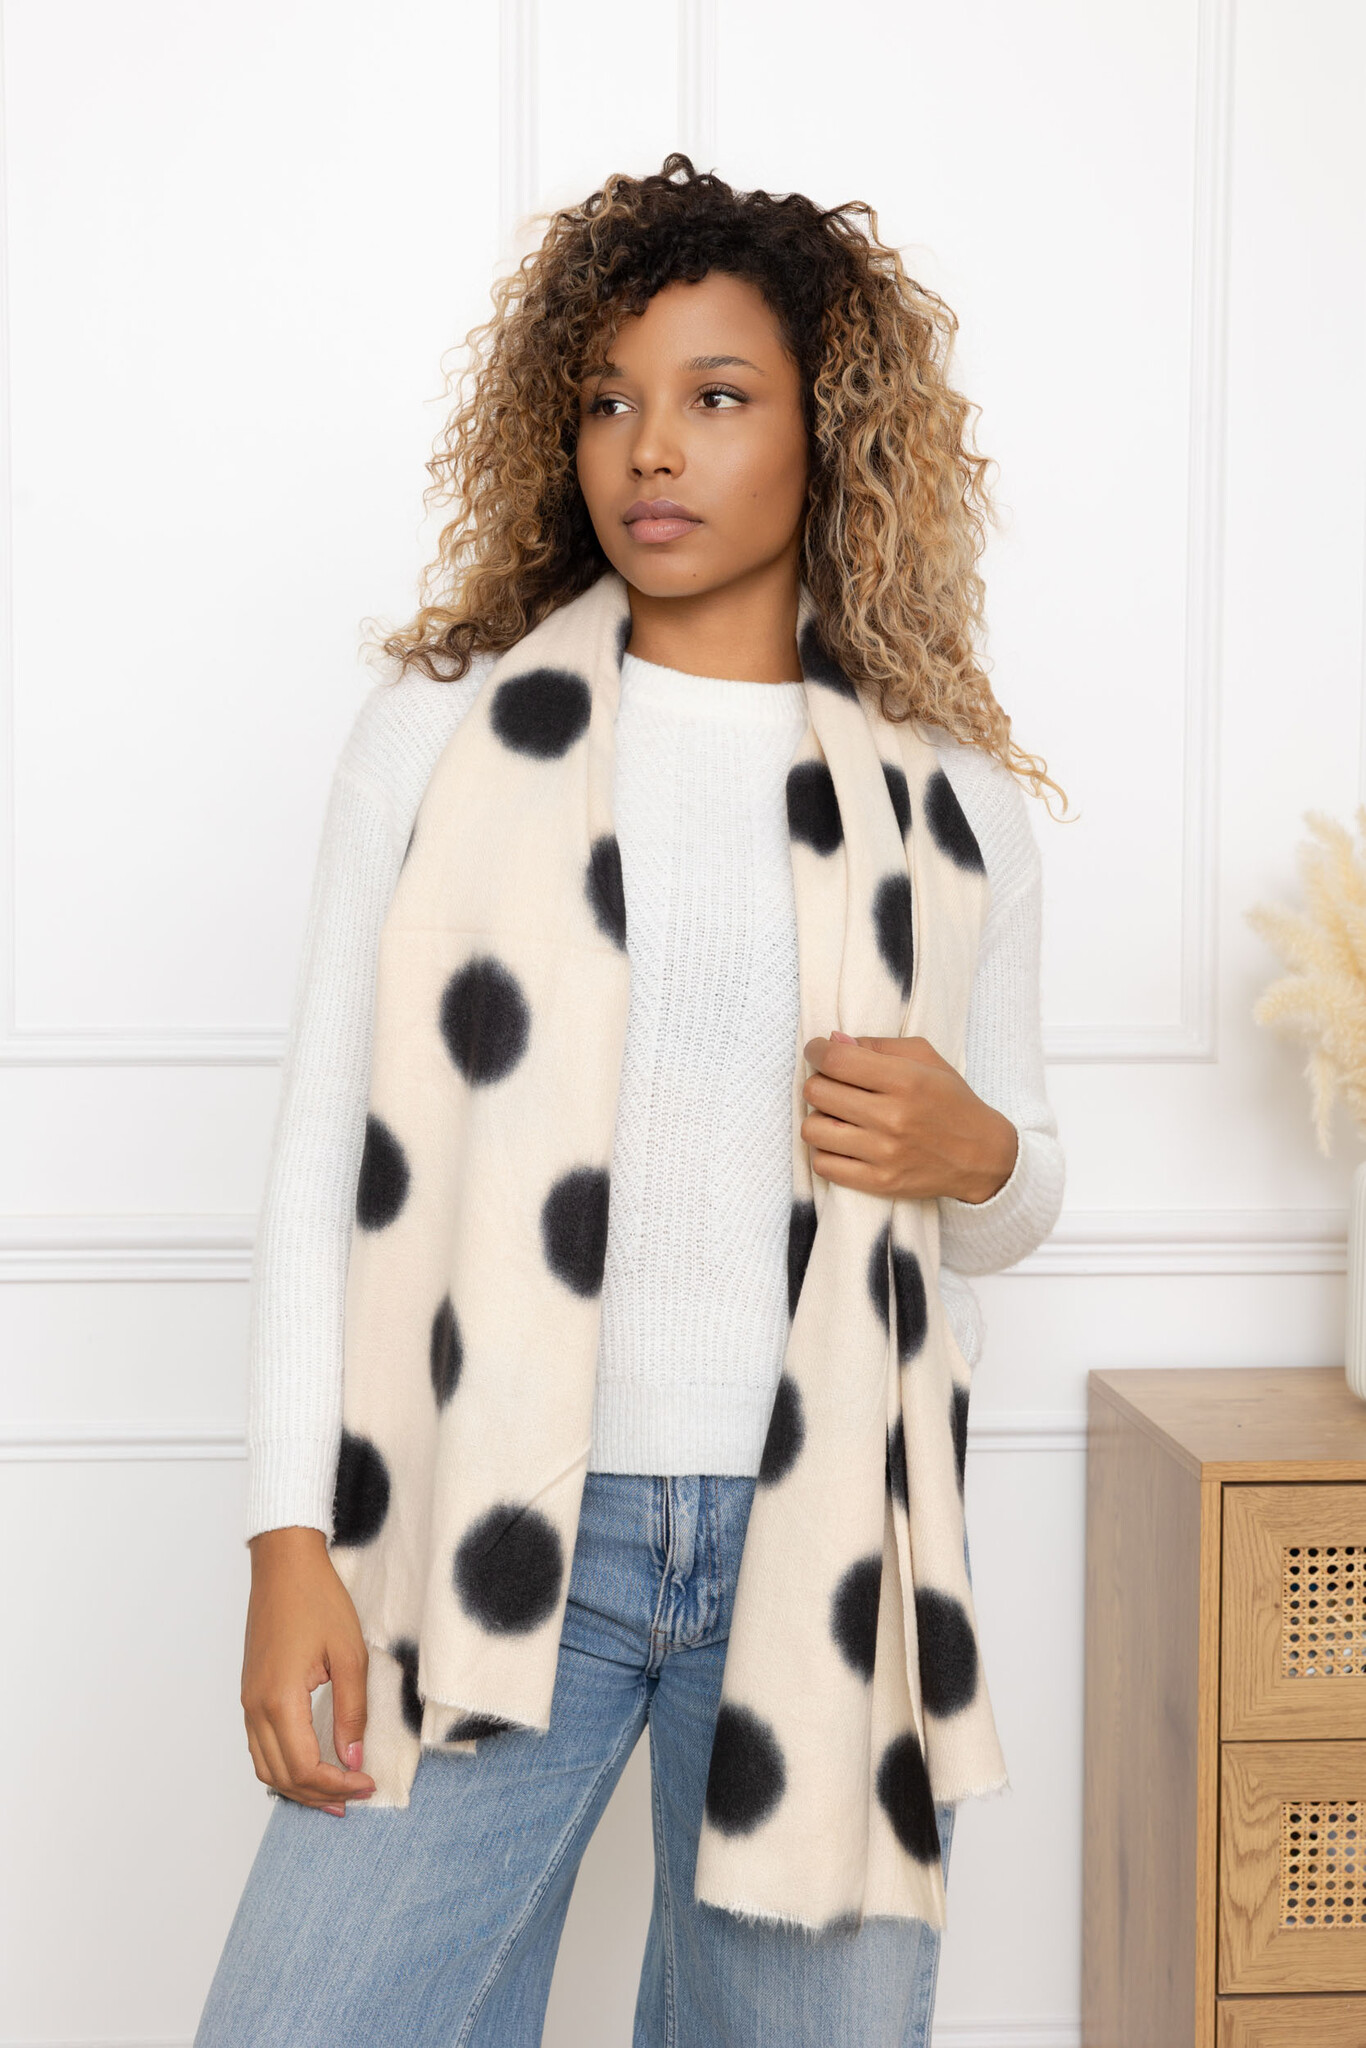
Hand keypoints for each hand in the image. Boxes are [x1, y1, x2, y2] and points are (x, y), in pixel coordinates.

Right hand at [241, 1526, 376, 1816]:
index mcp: (280, 1699)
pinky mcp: (249, 1693)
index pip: (305, 1766)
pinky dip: (283, 1767)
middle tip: (355, 1797)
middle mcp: (255, 1707)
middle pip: (282, 1775)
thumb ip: (352, 1710)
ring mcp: (247, 1701)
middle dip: (319, 1794)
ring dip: (298, 1787)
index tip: (366, 1784)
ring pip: (265, 1766)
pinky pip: (259, 1746)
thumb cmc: (318, 1600)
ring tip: (334, 1794)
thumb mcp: (349, 1653)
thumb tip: (353, 1758)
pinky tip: (309, 1767)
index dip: (336, 1784)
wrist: (284, 1565)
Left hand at [801, 1031, 1017, 1204]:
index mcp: (905, 1080)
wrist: (981, 1156)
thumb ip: (878, 1046)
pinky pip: (823, 1165)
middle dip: (818, 1081)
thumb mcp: (926, 1059)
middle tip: (832, 1084)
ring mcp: (884, 1153)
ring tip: (837, 1116)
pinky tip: (843, 1142)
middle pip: (817, 1092)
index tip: (818, 1051)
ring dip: (819, 1118)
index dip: (817, 1051)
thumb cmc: (951, 1101)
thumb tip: (833, 1040)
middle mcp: (892, 1117)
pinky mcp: (879, 1182)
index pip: (836, 1061)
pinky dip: (826, 1151)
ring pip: (812, 1130)